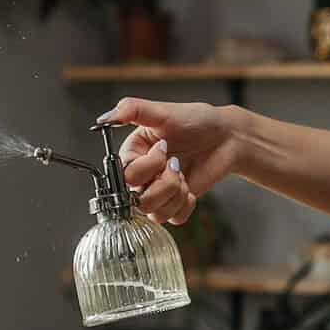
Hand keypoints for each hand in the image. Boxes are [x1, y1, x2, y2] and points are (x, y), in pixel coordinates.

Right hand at [99, 98, 243, 224]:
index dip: (148, 167)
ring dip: (176, 194)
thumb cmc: (195, 120)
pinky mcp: (176, 203)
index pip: (126, 177)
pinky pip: (173, 219)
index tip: (165, 149)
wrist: (226, 136)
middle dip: (164, 184)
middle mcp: (142, 176)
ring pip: (155, 214)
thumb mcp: (162, 111)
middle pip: (138, 201)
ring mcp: (159, 191)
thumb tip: (103, 119)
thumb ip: (131, 110)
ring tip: (184, 176)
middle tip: (178, 164)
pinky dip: (185, 205)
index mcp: (133, 155)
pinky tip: (190, 188)